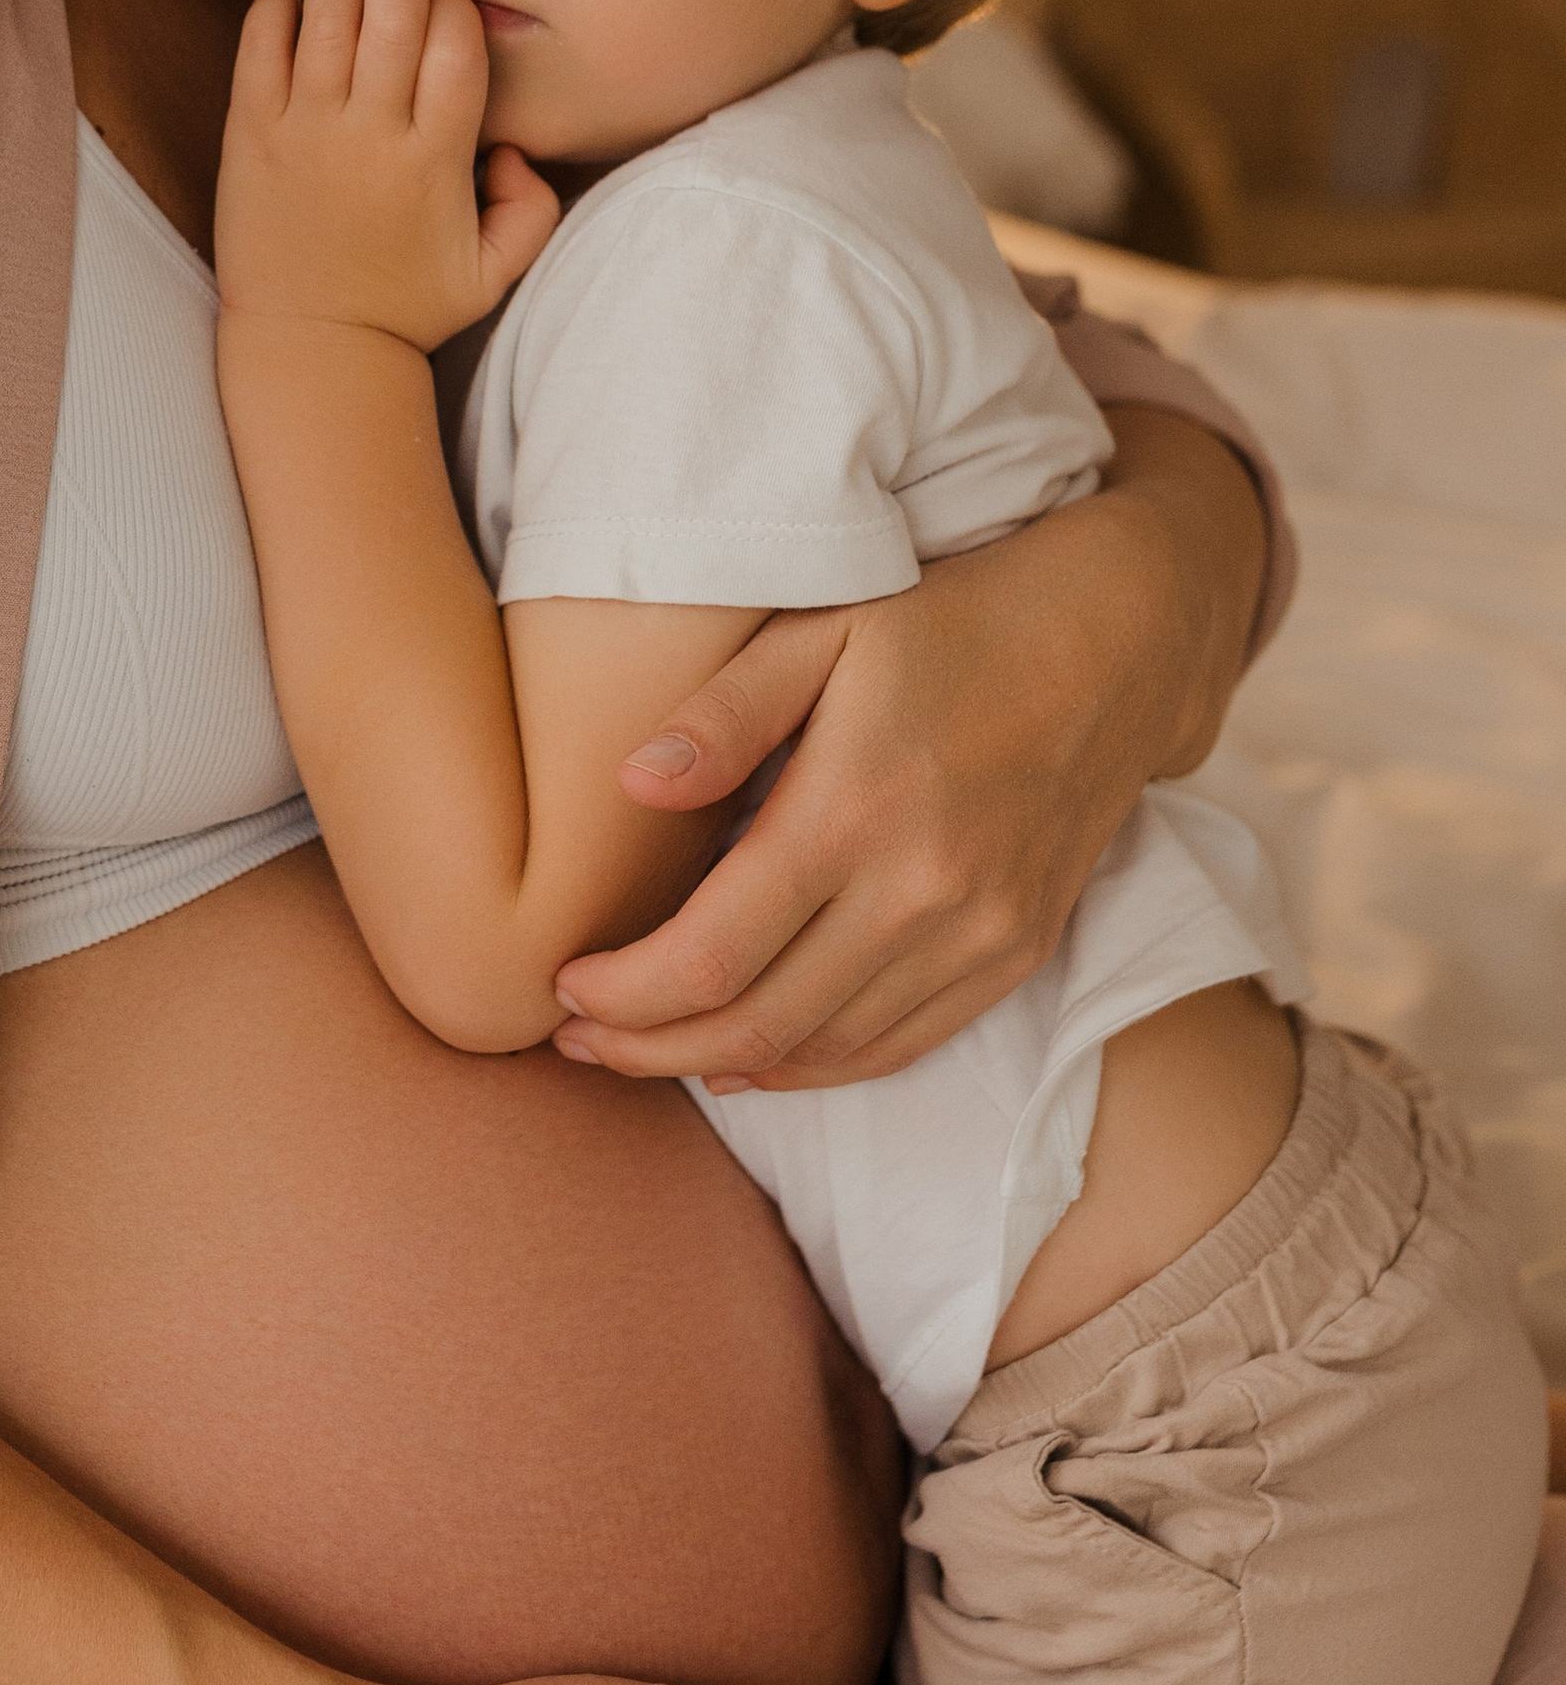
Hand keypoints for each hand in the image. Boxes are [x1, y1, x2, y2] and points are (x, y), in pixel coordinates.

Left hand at [218, 0, 555, 354]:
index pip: (458, 47)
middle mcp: (371, 135)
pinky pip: (260, 46)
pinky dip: (277, 8)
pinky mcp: (249, 136)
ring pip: (326, 14)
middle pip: (393, 11)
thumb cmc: (406, 310)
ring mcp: (305, 130)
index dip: (458, 7)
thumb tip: (512, 147)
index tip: (452, 3)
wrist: (311, 347)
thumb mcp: (496, 274)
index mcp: (436, 161)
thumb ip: (534, 210)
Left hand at [550, 409, 1265, 1087]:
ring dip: (721, 1064)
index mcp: (854, 809)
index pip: (709, 954)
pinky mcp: (1018, 950)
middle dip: (648, 1047)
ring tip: (643, 1050)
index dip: (623, 992)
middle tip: (577, 1039)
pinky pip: (901, 1044)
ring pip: (826, 1049)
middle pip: (755, 1022)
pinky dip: (816, 1066)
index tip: (563, 986)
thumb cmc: (954, 618)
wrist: (1122, 639)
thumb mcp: (828, 625)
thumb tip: (632, 784)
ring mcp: (979, 933)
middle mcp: (921, 891)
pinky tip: (753, 1058)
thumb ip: (726, 712)